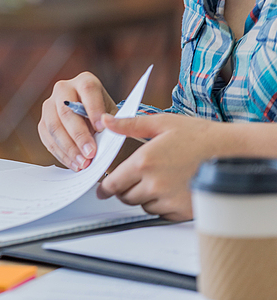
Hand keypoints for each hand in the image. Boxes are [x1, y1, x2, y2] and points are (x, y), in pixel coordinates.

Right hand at [38, 72, 118, 171]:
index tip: (102, 129)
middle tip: (91, 154)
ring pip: (54, 126)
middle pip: (66, 111)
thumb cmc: (108, 119)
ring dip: (68, 148)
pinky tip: (74, 164)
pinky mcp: (43, 122)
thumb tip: (108, 137)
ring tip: (83, 164)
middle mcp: (64, 89)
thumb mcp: (116, 117)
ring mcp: (50, 105)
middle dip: (79, 135)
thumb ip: (114, 125)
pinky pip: (47, 138)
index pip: (88, 91)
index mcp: (85, 81)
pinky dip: (61, 153)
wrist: (95, 122)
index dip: (94, 109)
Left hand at [96, 113, 218, 219]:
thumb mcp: (162, 123)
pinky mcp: (185, 210)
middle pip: (126, 197)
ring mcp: (170, 199)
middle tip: (132, 180)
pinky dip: (162, 205)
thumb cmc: (199, 136)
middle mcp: (155, 183)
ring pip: (144, 206)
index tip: (102, 190)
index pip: (114, 183)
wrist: (232, 152)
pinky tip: (170, 190)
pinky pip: (162, 214)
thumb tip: (106, 121)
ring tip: (157, 181)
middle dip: (125, 190)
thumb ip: (130, 125)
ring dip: (144, 197)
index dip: (105, 188)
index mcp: (145, 162)